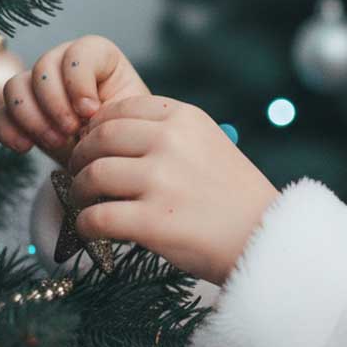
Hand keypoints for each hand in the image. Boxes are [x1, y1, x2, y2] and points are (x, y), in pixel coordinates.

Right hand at [0, 35, 150, 168]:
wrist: (111, 158)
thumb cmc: (126, 132)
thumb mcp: (129, 118)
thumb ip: (112, 108)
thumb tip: (85, 113)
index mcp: (99, 57)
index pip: (79, 52)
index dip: (79, 81)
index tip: (91, 111)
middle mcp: (64, 64)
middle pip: (43, 67)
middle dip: (55, 103)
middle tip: (71, 130)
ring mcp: (38, 86)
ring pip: (15, 86)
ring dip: (32, 118)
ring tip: (56, 142)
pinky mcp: (20, 112)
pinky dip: (8, 130)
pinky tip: (25, 147)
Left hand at [65, 94, 280, 285]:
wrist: (266, 237)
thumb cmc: (236, 196)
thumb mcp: (210, 144)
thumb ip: (169, 134)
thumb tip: (108, 136)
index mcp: (186, 118)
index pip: (121, 109)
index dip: (98, 128)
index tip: (95, 145)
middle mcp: (171, 142)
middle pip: (99, 139)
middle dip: (81, 157)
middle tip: (80, 175)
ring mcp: (161, 181)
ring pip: (92, 176)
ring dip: (80, 192)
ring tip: (87, 203)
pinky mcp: (152, 221)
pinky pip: (95, 218)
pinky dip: (85, 226)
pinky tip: (93, 230)